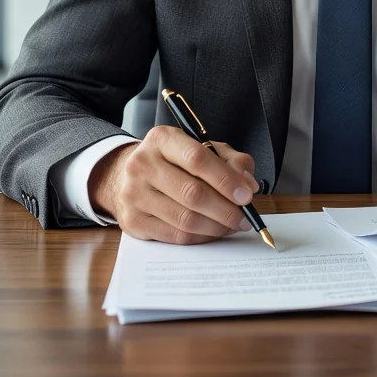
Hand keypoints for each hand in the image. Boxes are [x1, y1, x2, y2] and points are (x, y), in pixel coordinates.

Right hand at [88, 126, 259, 244]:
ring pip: (185, 219)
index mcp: (162, 138)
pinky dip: (201, 237)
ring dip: (216, 226)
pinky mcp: (132, 221)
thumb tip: (248, 185)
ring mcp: (134, 194)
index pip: (197, 159)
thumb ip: (231, 161)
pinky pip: (175, 236)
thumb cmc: (175, 161)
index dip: (226, 180)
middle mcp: (143, 164)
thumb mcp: (203, 148)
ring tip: (232, 225)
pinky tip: (213, 231)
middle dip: (226, 209)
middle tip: (245, 217)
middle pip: (192, 193)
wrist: (128, 176)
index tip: (247, 195)